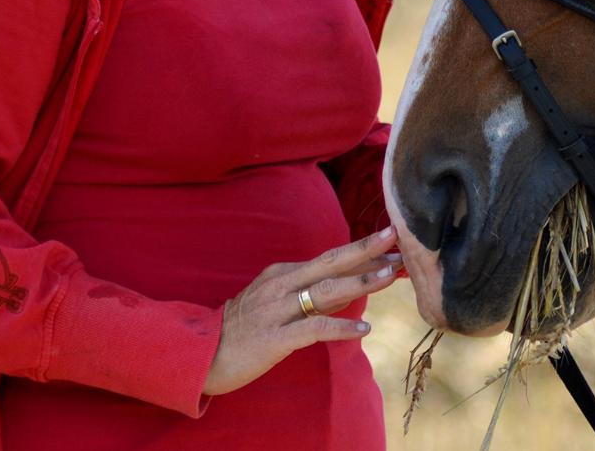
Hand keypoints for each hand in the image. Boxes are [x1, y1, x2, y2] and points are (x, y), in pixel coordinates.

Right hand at [202, 227, 402, 395]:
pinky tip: (363, 329)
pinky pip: (312, 329)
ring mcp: (276, 311)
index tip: (391, 241)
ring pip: (324, 291)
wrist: (199, 356)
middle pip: (329, 262)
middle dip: (365, 249)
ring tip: (390, 276)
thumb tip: (355, 288)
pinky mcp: (274, 338)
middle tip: (396, 238)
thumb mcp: (279, 305)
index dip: (361, 251)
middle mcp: (280, 286)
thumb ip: (315, 297)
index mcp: (282, 275)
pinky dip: (339, 327)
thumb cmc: (242, 331)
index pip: (329, 259)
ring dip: (360, 281)